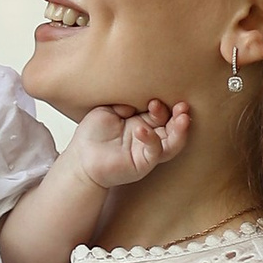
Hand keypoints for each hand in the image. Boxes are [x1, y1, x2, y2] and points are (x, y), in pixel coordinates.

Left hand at [72, 99, 192, 195]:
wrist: (79, 157)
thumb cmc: (91, 134)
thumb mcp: (107, 111)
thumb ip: (124, 104)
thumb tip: (140, 98)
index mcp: (142, 122)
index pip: (161, 113)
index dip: (163, 107)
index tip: (154, 99)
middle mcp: (149, 137)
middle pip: (173, 127)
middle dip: (180, 116)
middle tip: (183, 106)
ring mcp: (147, 151)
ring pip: (173, 143)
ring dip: (180, 131)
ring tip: (183, 118)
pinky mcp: (142, 164)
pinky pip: (155, 152)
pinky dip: (152, 140)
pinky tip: (141, 129)